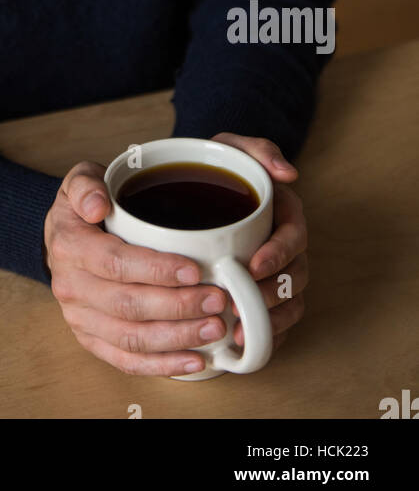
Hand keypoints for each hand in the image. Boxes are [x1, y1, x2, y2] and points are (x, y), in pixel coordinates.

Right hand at [44, 161, 233, 375]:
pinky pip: (126, 360)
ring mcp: (80, 318)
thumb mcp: (80, 179)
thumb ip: (86, 184)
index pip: (115, 262)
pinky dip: (163, 365)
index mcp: (69, 246)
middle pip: (128, 305)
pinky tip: (196, 360)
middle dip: (178, 306)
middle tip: (218, 300)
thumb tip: (97, 204)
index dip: (156, 270)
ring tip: (215, 328)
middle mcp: (71, 287)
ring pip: (131, 338)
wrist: (62, 237)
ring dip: (177, 337)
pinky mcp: (91, 340)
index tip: (194, 270)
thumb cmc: (83, 207)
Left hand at [210, 132, 308, 358]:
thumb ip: (258, 149)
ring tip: (240, 329)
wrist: (194, 181)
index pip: (294, 237)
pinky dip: (267, 335)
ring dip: (270, 319)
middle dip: (272, 295)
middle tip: (240, 305)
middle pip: (296, 276)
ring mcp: (278, 271)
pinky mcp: (264, 293)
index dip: (278, 255)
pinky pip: (277, 321)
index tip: (252, 267)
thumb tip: (289, 173)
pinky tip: (244, 344)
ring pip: (290, 302)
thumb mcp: (231, 147)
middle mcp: (285, 245)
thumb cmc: (215, 165)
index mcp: (284, 213)